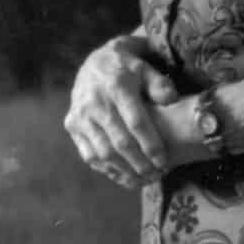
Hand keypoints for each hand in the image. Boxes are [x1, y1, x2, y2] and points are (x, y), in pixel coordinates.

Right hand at [65, 35, 178, 189]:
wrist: (95, 62)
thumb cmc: (129, 68)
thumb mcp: (146, 68)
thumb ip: (159, 84)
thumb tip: (172, 99)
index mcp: (117, 86)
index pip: (136, 122)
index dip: (150, 144)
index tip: (163, 160)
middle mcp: (95, 102)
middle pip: (119, 142)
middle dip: (139, 162)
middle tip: (156, 174)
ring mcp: (80, 116)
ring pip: (102, 152)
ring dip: (123, 171)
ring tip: (143, 180)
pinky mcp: (72, 125)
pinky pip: (88, 154)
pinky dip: (106, 169)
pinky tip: (123, 177)